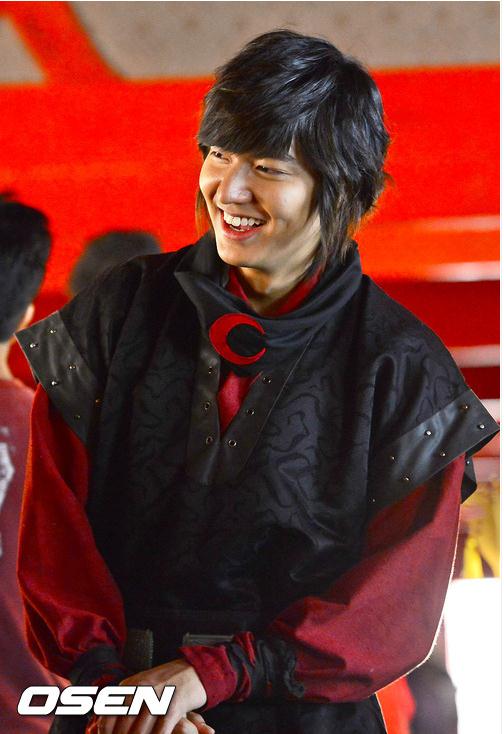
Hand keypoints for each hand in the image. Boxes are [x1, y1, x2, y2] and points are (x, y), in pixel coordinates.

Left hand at [94, 659, 208, 733]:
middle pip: (122, 728)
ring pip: (140, 733)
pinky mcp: (173, 706)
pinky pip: (160, 732)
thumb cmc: (166, 682)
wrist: (194, 670)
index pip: (108, 716)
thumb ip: (125, 702)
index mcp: (128, 686)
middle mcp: (140, 690)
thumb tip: (105, 725)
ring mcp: (157, 697)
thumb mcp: (142, 686)